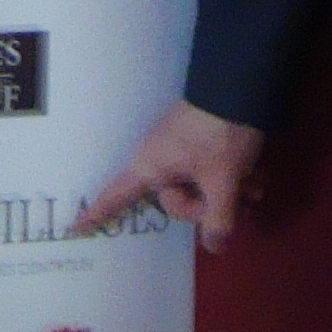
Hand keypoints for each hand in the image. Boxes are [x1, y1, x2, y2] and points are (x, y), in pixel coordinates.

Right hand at [73, 100, 264, 251]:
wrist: (238, 85)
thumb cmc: (219, 135)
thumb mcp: (222, 181)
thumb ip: (218, 219)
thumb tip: (214, 247)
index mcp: (152, 167)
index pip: (117, 195)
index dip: (98, 213)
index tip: (75, 229)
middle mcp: (159, 158)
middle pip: (176, 199)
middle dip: (209, 203)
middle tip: (237, 195)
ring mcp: (178, 147)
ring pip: (198, 184)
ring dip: (227, 190)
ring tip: (254, 184)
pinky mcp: (197, 138)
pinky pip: (207, 168)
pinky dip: (230, 175)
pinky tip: (256, 175)